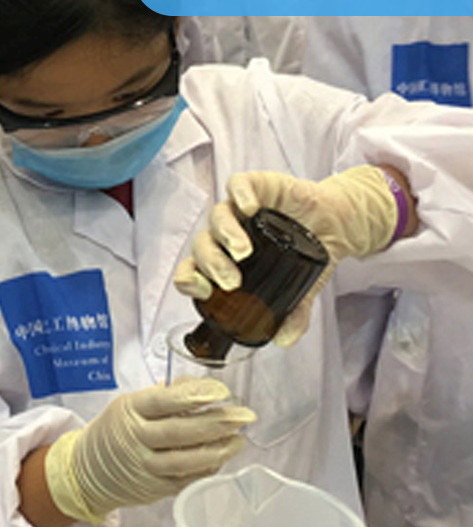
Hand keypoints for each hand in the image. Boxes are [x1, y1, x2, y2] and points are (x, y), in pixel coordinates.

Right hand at [44, 377, 254, 522]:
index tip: (221, 392)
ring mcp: (145, 467)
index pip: (163, 402)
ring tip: (239, 440)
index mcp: (129, 411)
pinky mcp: (153, 488)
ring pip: (185, 461)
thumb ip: (164, 394)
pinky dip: (207, 468)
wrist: (86, 471)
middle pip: (179, 432)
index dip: (194, 396)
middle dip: (216, 423)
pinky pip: (186, 479)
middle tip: (243, 416)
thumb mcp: (130, 403)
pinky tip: (221, 457)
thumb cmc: (114, 430)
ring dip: (217, 450)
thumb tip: (200, 384)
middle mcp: (136, 440)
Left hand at [173, 165, 403, 346]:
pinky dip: (241, 195)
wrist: (336, 226)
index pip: (193, 269)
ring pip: (218, 217)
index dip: (189, 279)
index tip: (202, 291)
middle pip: (203, 245)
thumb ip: (292, 315)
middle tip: (231, 282)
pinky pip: (239, 185)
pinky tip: (250, 208)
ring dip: (225, 235)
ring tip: (242, 252)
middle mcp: (226, 235)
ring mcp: (240, 210)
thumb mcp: (302, 292)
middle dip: (211, 264)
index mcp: (224, 261)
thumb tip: (284, 341)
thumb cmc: (306, 256)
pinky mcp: (258, 186)